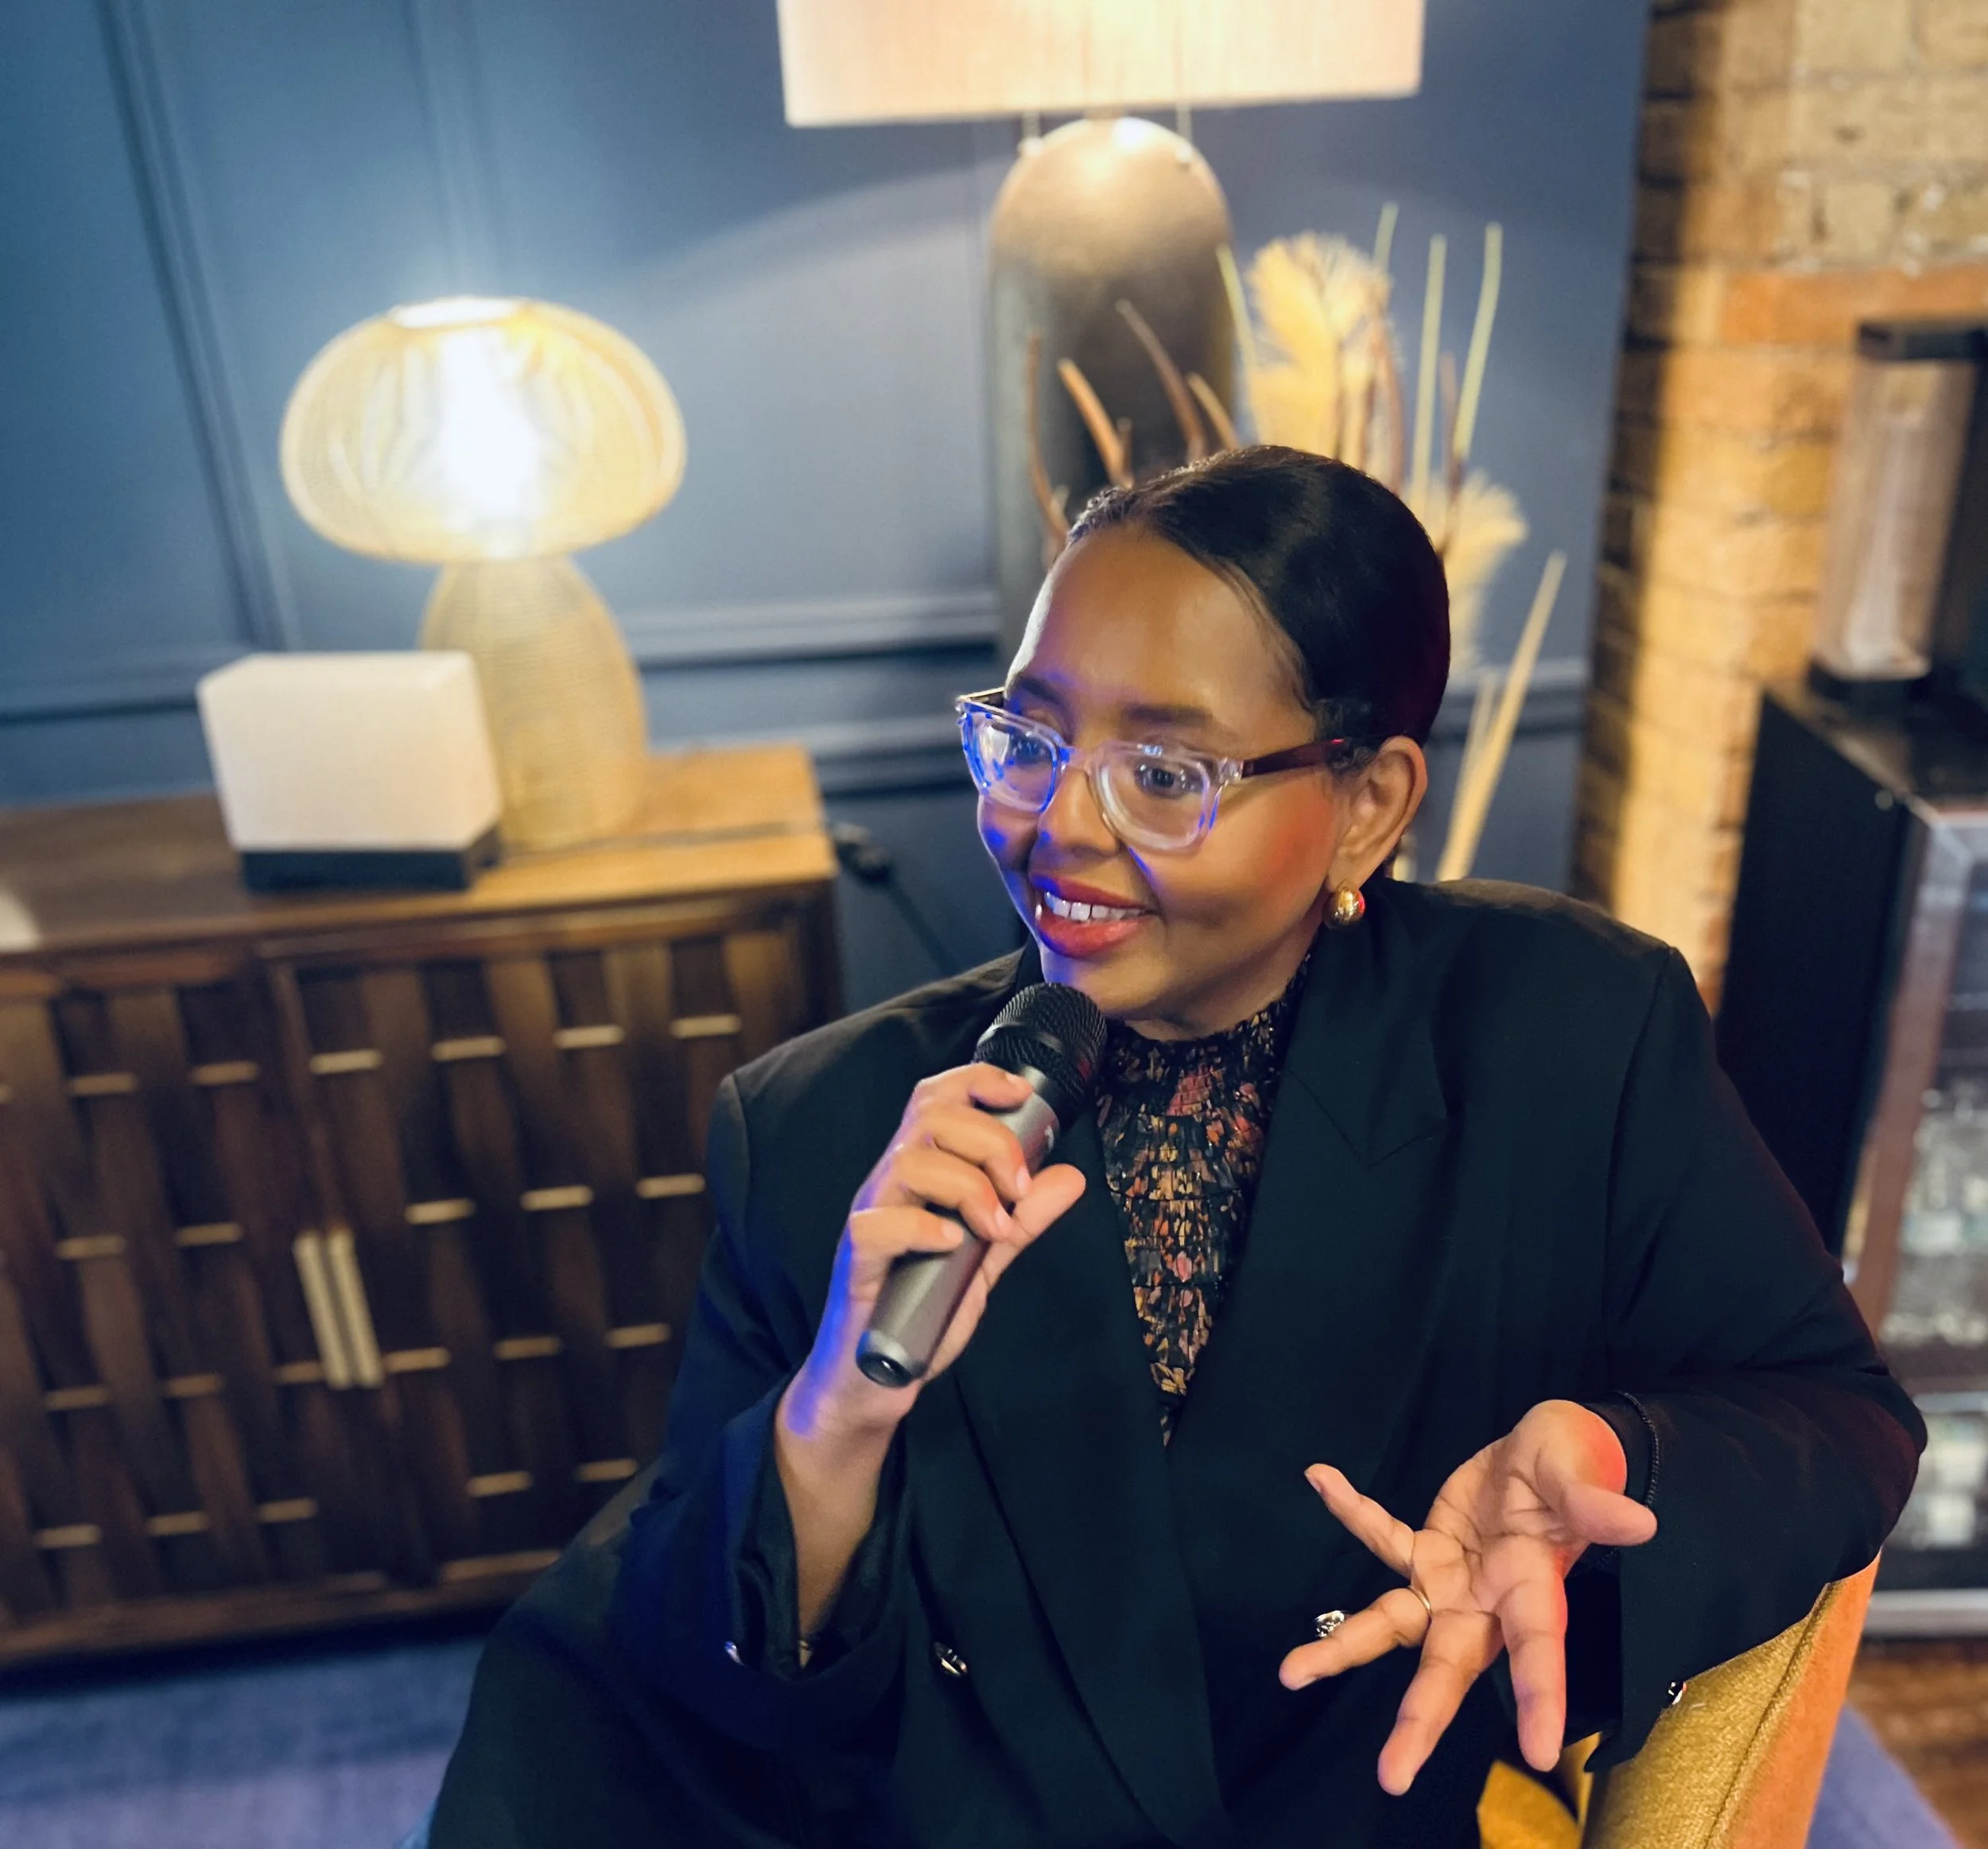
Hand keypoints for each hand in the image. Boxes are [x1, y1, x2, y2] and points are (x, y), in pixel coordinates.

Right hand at [781, 1064, 1086, 1447]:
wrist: (874, 1378)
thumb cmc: (920, 1310)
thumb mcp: (985, 1259)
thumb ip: (1023, 1218)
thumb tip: (1069, 1177)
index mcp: (919, 1174)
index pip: (936, 1099)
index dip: (977, 1082)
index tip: (1023, 1096)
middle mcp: (890, 1185)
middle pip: (930, 1117)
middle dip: (991, 1141)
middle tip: (1018, 1190)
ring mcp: (871, 1219)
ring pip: (909, 1160)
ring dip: (968, 1187)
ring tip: (992, 1229)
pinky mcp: (856, 1261)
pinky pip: (879, 1223)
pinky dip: (923, 1226)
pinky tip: (951, 1245)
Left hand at [1279, 1399, 1657, 1793]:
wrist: (1546, 1449)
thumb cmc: (1572, 1466)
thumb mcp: (1579, 1474)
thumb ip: (1592, 1503)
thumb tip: (1638, 1523)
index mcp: (1535, 1589)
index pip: (1541, 1650)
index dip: (1542, 1698)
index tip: (1542, 1753)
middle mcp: (1487, 1601)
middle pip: (1449, 1667)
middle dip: (1420, 1721)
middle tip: (1390, 1778)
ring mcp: (1451, 1579)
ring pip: (1394, 1624)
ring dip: (1343, 1647)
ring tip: (1291, 1673)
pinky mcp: (1426, 1548)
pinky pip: (1381, 1536)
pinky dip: (1351, 1510)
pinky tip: (1321, 1478)